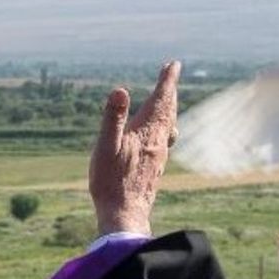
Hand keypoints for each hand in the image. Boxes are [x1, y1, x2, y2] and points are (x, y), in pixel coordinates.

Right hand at [89, 61, 179, 236]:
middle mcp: (158, 141)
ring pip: (169, 124)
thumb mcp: (105, 146)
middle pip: (168, 109)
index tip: (173, 64)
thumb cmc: (111, 181)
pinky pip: (165, 137)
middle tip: (171, 72)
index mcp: (146, 132)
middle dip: (169, 89)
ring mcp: (159, 155)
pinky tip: (162, 134)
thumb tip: (121, 90)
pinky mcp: (156, 166)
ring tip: (168, 98)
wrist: (125, 214)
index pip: (160, 100)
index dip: (167, 80)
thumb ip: (113, 118)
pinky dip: (166, 124)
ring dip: (169, 107)